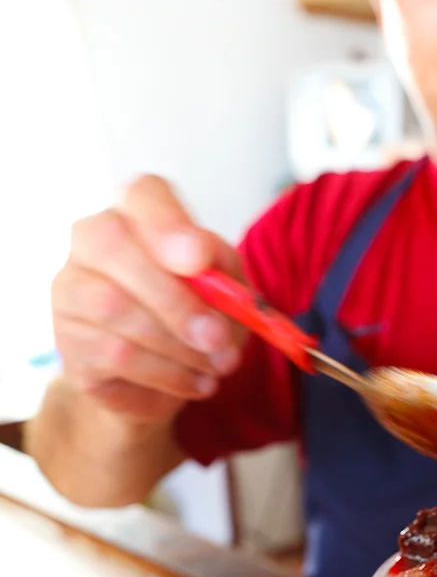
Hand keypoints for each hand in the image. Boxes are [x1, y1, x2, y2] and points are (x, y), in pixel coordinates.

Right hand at [53, 176, 244, 421]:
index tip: (198, 259)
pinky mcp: (68, 343)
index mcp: (136, 214)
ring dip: (178, 345)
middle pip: (112, 244)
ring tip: (219, 366)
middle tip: (218, 337)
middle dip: (173, 298)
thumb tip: (204, 262)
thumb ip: (222, 269)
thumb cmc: (196, 318)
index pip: (141, 194)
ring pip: (113, 308)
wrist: (165, 378)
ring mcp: (69, 291)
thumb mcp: (227, 289)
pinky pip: (114, 354)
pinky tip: (196, 381)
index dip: (167, 223)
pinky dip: (168, 374)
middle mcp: (89, 241)